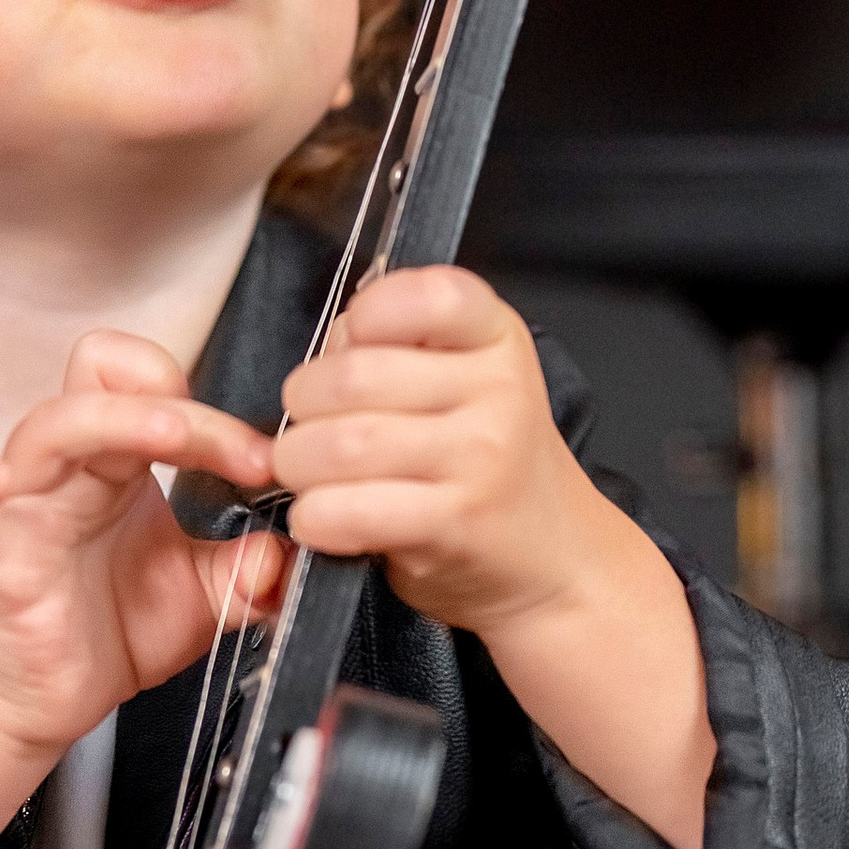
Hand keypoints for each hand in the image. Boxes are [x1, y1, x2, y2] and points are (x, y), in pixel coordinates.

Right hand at [0, 332, 282, 765]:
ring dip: (114, 420)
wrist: (44, 701)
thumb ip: (248, 573)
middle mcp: (67, 468)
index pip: (154, 387)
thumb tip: (284, 555)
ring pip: (49, 427)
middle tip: (244, 458)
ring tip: (170, 436)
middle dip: (181, 408)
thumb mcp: (201, 599)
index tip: (262, 464)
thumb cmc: (107, 630)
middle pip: (103, 385)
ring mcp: (19, 504)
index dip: (213, 413)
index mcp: (117, 463)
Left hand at [274, 266, 597, 641]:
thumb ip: (386, 351)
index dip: (365, 315)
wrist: (550, 553)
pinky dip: (314, 516)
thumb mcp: (460, 379)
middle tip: (308, 425)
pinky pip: (353, 509)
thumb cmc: (485, 460)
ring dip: (298, 464)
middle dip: (303, 404)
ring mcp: (482, 458)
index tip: (350, 345)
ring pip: (344, 443)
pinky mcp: (457, 522)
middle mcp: (498, 390)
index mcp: (495, 336)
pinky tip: (320, 517)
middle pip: (354, 376)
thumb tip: (301, 376)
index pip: (424, 296)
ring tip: (308, 474)